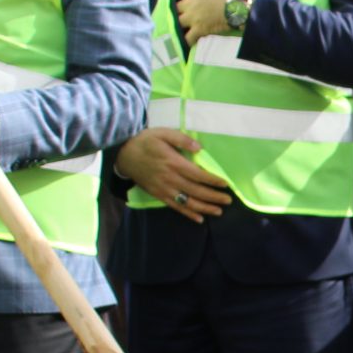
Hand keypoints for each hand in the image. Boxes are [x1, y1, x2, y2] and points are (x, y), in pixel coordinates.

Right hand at [115, 127, 233, 222]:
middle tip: (228, 200)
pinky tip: (200, 219)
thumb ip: (181, 139)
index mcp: (173, 163)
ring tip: (219, 211)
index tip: (225, 184)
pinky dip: (188, 214)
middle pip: (196, 191)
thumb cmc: (146, 142)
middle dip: (214, 197)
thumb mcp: (163, 133)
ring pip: (188, 202)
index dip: (212, 181)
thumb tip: (199, 148)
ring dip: (205, 208)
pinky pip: (176, 207)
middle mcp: (170, 178)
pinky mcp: (159, 195)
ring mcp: (164, 189)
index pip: (198, 174)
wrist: (124, 155)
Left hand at [174, 0, 248, 43]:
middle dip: (175, 10)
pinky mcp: (200, 30)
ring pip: (178, 23)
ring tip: (179, 29)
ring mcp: (193, 18)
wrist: (241, 4)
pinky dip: (186, 41)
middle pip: (174, 8)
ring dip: (178, 25)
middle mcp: (189, 4)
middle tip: (177, 13)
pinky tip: (185, 42)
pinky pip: (188, 38)